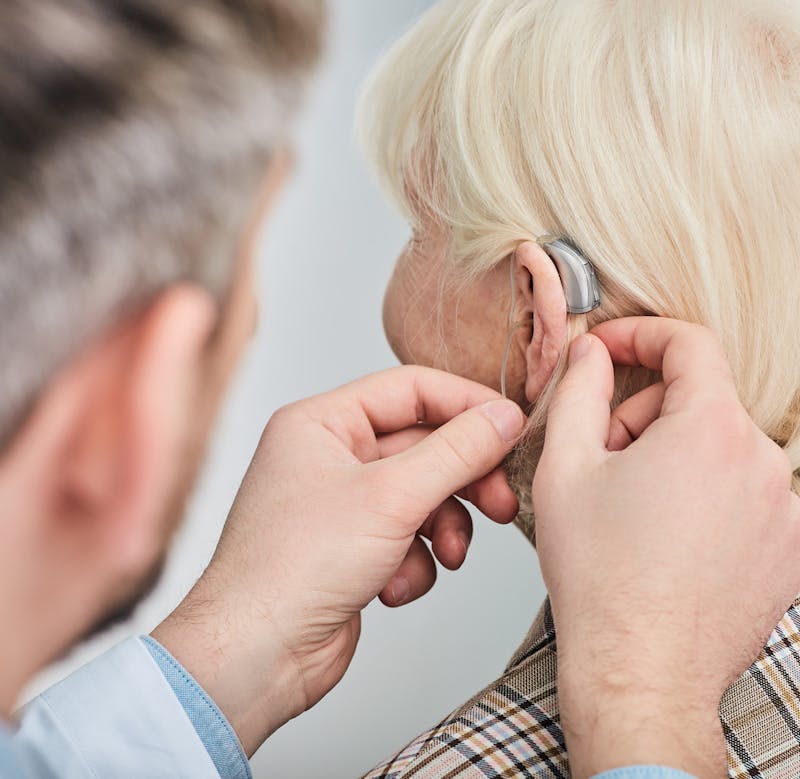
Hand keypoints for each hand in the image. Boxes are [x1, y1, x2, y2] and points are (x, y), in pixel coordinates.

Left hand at [152, 366, 523, 754]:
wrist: (255, 656)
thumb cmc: (292, 569)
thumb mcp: (391, 497)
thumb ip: (456, 451)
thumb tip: (503, 418)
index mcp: (323, 422)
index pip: (411, 389)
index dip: (466, 405)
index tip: (512, 427)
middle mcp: (330, 456)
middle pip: (423, 446)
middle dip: (464, 478)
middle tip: (500, 502)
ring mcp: (342, 504)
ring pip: (423, 496)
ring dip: (443, 528)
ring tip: (447, 556)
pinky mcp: (353, 548)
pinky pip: (409, 538)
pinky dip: (414, 563)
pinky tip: (394, 586)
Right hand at [532, 318, 799, 778]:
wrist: (640, 671)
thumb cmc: (600, 576)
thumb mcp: (566, 465)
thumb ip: (579, 389)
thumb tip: (592, 353)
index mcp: (710, 430)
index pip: (689, 344)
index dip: (641, 335)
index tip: (611, 349)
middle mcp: (763, 463)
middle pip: (699, 399)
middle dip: (644, 413)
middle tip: (602, 456)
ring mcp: (783, 510)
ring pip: (719, 445)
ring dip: (672, 454)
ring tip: (630, 504)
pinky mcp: (786, 547)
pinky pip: (742, 490)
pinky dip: (703, 492)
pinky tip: (664, 533)